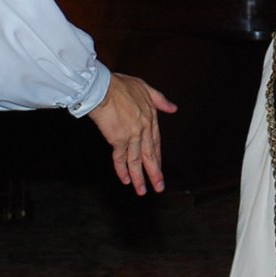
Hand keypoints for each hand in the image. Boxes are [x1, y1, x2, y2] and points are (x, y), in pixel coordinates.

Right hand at [87, 72, 177, 194]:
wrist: (101, 87)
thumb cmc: (119, 85)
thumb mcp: (145, 88)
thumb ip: (160, 100)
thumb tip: (173, 108)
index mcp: (151, 117)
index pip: (156, 142)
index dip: (157, 157)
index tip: (159, 168)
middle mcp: (144, 128)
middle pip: (150, 154)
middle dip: (154, 173)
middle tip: (159, 187)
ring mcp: (132, 134)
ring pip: (137, 160)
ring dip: (139, 177)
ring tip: (142, 191)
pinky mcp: (118, 139)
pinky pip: (121, 158)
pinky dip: (122, 170)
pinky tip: (125, 180)